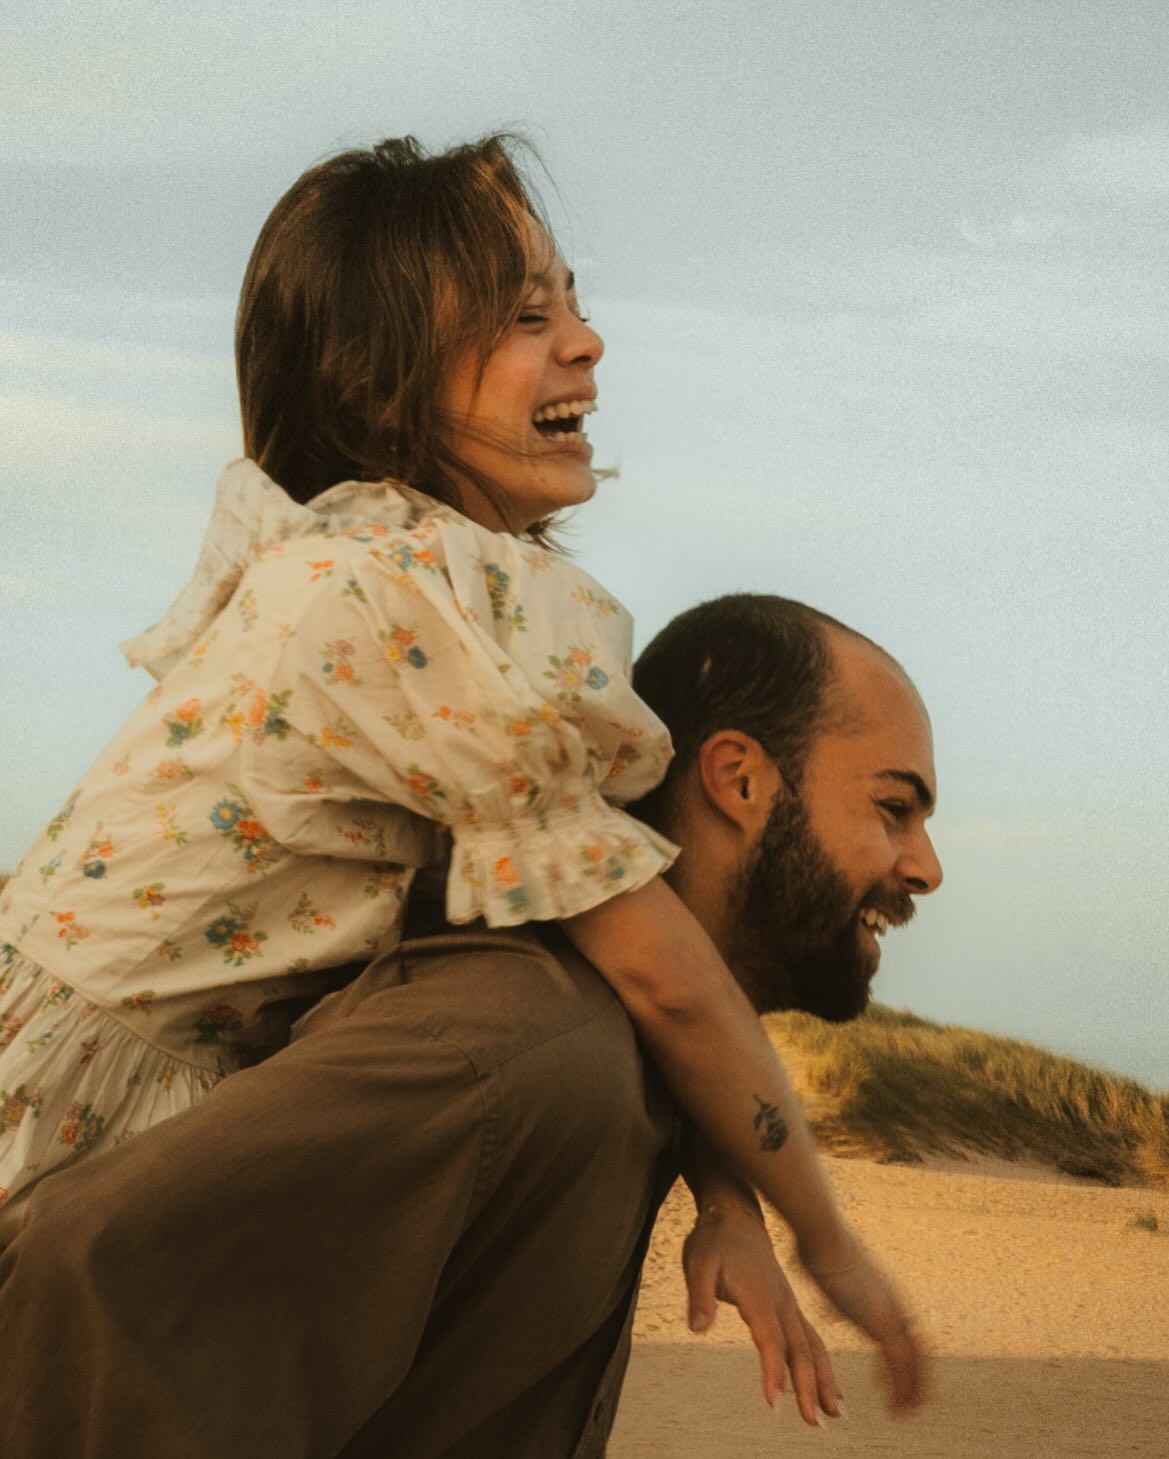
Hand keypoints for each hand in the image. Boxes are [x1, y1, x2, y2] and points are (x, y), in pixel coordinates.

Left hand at [683, 1202, 842, 1425]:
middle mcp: (781, 1301)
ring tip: (836, 1412)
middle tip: (815, 1422)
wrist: (735, 1215)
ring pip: (813, 1345)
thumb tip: (698, 1327)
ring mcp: (789, 1303)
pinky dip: (822, 1364)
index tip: (775, 1403)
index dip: (773, 1371)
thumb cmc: (715, 1241)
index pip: (770, 1338)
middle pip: (800, 1348)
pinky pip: (811, 1338)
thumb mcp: (698, 1263)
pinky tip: (829, 1386)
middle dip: (809, 1386)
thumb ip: (700, 1296)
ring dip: (825, 1379)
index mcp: (759, 1294)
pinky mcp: (790, 1306)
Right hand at [798, 1230, 926, 1412]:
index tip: (891, 1376)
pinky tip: (894, 1407)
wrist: (822, 1234)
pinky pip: (901, 1364)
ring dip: (913, 1391)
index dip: (905, 1359)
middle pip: (919, 1351)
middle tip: (911, 1405)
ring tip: (904, 1414)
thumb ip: (838, 1291)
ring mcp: (892, 1312)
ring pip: (916, 1363)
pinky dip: (901, 1388)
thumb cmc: (818, 1247)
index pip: (907, 1334)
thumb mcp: (833, 1277)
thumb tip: (832, 1293)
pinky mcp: (882, 1321)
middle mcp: (895, 1304)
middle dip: (917, 1381)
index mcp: (885, 1295)